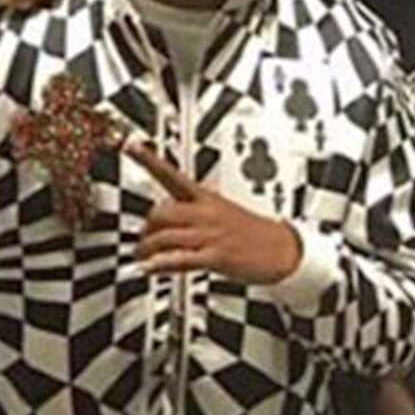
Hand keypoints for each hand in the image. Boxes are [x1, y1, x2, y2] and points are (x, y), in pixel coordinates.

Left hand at [126, 140, 302, 283]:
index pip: (172, 175)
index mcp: (207, 198)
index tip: (130, 145)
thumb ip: (196, 211)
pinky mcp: (216, 256)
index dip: (149, 160)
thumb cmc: (255, 233)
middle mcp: (206, 213)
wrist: (284, 250)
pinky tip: (151, 268)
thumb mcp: (225, 212)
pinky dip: (160, 264)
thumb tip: (172, 217)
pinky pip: (179, 259)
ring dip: (147, 250)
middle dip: (146, 228)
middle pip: (161, 212)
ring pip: (165, 236)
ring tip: (143, 258)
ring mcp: (211, 234)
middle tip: (142, 241)